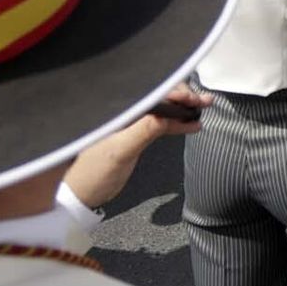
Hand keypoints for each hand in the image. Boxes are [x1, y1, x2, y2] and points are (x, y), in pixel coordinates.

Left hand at [64, 84, 213, 209]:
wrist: (82, 194)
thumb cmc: (91, 174)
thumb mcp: (119, 152)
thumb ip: (142, 131)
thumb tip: (166, 115)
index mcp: (116, 110)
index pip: (149, 91)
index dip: (172, 91)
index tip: (191, 98)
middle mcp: (123, 111)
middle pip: (158, 95)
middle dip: (182, 95)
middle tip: (204, 101)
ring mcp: (130, 122)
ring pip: (162, 108)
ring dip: (183, 108)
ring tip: (204, 107)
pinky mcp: (135, 133)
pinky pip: (160, 123)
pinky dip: (177, 123)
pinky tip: (192, 124)